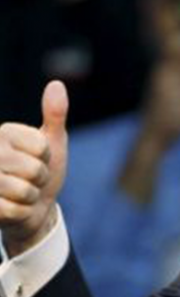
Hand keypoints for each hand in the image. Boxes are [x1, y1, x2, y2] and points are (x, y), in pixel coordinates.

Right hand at [0, 82, 68, 257]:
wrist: (35, 207)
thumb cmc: (44, 171)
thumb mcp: (53, 143)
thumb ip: (54, 115)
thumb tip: (56, 84)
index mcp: (4, 133)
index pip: (41, 147)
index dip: (47, 158)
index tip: (40, 159)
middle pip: (33, 170)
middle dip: (40, 179)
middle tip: (32, 179)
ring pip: (23, 191)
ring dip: (31, 197)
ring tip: (22, 193)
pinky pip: (14, 210)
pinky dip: (22, 213)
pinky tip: (13, 208)